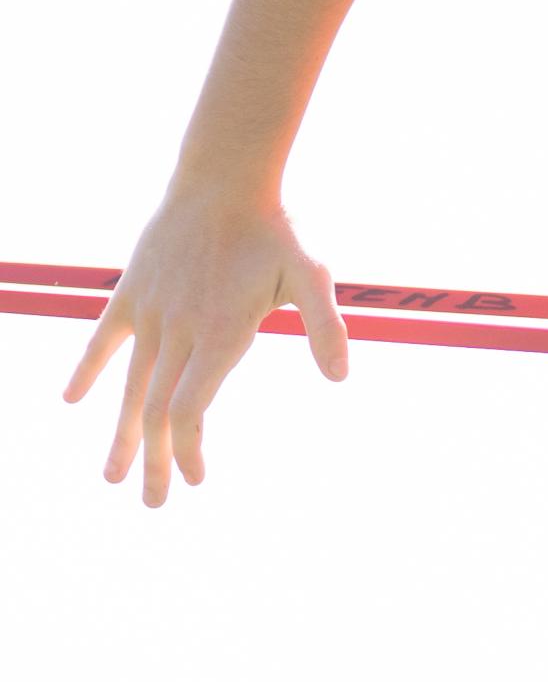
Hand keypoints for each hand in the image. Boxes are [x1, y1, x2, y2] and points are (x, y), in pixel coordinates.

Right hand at [61, 188, 349, 506]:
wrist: (224, 177)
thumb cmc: (275, 231)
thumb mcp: (312, 275)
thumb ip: (324, 325)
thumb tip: (341, 377)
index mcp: (219, 334)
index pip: (189, 409)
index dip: (186, 448)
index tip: (193, 478)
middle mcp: (178, 330)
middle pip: (158, 410)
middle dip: (155, 460)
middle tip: (154, 504)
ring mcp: (150, 312)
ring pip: (130, 385)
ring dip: (122, 433)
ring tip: (111, 478)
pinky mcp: (131, 292)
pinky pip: (103, 338)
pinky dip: (88, 369)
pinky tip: (72, 400)